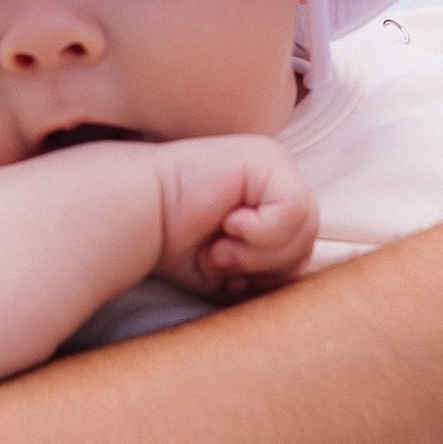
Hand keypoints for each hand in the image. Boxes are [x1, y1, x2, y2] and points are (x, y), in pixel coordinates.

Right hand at [151, 139, 318, 300]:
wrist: (135, 216)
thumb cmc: (175, 244)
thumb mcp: (232, 269)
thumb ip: (270, 273)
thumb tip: (300, 286)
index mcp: (272, 199)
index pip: (301, 253)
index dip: (268, 278)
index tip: (228, 279)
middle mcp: (277, 176)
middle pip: (307, 243)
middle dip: (263, 267)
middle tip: (219, 259)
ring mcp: (273, 162)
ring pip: (304, 231)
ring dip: (258, 253)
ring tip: (220, 246)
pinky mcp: (266, 157)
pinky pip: (293, 210)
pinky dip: (260, 232)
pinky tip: (228, 222)